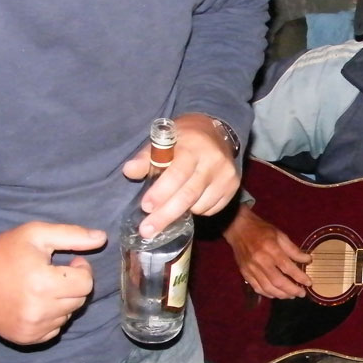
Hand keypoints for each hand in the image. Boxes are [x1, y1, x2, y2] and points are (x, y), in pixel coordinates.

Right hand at [0, 222, 105, 343]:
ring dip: (62, 301)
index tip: (69, 263)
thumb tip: (102, 238)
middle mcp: (40, 310)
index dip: (81, 270)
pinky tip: (35, 304)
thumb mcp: (35, 234)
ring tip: (42, 288)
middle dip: (73, 285)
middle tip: (54, 275)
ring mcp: (33, 327)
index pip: (87, 282)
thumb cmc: (3, 254)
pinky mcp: (27, 338)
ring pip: (68, 314)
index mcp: (44, 283)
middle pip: (80, 299)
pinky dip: (51, 317)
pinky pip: (55, 329)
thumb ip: (72, 235)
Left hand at [122, 112, 241, 238]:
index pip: (177, 173)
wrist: (217, 132)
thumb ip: (146, 157)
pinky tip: (189, 203)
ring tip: (167, 211)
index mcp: (192, 146)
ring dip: (180, 212)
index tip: (146, 207)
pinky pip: (212, 209)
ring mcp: (226, 175)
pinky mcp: (233, 187)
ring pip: (200, 205)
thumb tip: (129, 171)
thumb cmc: (183, 139)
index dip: (161, 193)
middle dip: (166, 215)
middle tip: (148, 230)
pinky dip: (197, 210)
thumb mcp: (163, 140)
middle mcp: (213, 161)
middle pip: (188, 194)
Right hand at [222, 204, 311, 298]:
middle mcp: (260, 261)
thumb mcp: (280, 235)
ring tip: (291, 295)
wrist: (238, 228)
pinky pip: (257, 288)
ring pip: (268, 288)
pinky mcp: (245, 273)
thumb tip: (307, 260)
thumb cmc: (262, 230)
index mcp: (271, 249)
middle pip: (278, 281)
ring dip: (281, 294)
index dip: (299, 277)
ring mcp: (251, 269)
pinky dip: (268, 294)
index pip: (287, 267)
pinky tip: (277, 294)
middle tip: (302, 293)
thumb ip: (293, 250)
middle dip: (292, 290)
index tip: (309, 283)